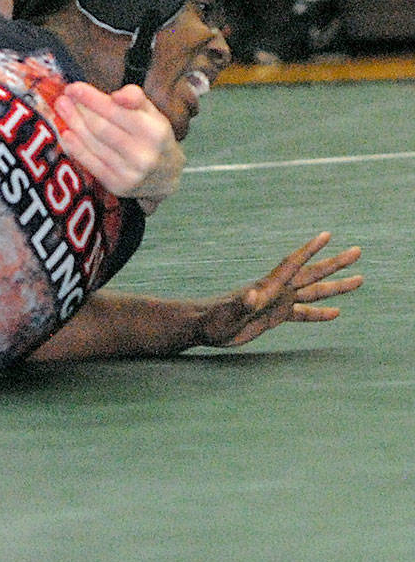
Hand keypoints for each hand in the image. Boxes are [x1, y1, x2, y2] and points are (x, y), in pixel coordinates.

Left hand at [54, 82, 181, 207]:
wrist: (167, 176)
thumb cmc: (153, 137)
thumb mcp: (153, 114)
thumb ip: (136, 98)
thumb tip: (117, 95)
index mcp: (155, 131)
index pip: (116, 111)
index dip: (92, 99)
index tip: (73, 87)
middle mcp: (144, 153)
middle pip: (101, 127)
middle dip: (79, 111)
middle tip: (63, 98)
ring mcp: (130, 172)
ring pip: (93, 144)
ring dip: (73, 124)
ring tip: (61, 109)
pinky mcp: (117, 185)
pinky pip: (91, 164)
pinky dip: (76, 148)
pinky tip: (66, 134)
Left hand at [195, 232, 360, 346]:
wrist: (203, 326)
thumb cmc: (212, 320)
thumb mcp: (227, 315)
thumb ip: (242, 305)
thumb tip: (254, 295)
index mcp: (268, 287)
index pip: (292, 264)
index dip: (309, 249)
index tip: (326, 235)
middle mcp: (276, 291)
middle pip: (311, 274)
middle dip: (334, 263)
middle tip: (357, 251)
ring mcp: (277, 302)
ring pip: (313, 292)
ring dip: (336, 287)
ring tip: (360, 279)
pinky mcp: (274, 316)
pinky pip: (303, 313)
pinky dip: (320, 313)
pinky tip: (336, 313)